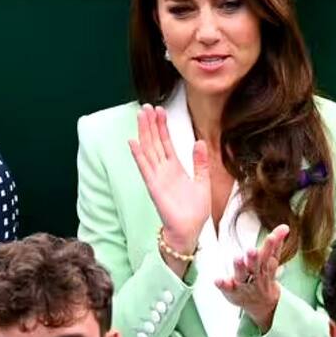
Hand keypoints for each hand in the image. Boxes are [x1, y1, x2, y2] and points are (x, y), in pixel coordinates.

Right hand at [128, 104, 210, 254]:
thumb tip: (200, 141)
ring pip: (148, 150)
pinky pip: (145, 168)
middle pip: (154, 142)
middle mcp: (163, 170)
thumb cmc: (194, 210)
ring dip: (144, 133)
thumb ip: (200, 162)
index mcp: (175, 168)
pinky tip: (133, 141)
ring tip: (141, 116)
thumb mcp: (202, 181)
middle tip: (146, 106)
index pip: (166, 142)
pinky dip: (139, 155)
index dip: (162, 126)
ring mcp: (157, 177)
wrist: (190, 230)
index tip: (159, 110)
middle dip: (151, 124)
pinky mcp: (154, 187)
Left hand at [215, 224, 289, 332]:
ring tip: (237, 258)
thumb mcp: (272, 261)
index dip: (270, 246)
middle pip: (256, 268)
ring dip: (239, 268)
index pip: (269, 256)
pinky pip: (227, 289)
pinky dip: (223, 284)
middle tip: (251, 250)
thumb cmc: (264, 277)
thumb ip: (276, 243)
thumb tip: (285, 226)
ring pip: (242, 277)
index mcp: (266, 268)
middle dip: (254, 259)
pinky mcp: (232, 292)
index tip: (271, 237)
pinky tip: (217, 279)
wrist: (262, 305)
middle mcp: (255, 277)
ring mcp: (243, 285)